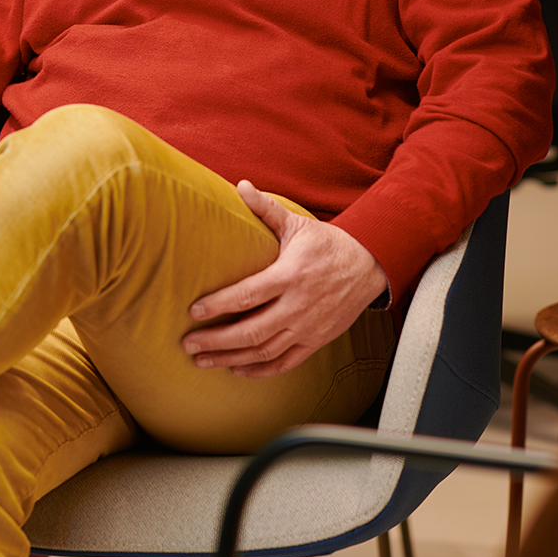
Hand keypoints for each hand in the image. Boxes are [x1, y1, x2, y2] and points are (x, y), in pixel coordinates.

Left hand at [182, 183, 386, 378]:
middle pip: (251, 331)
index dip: (219, 305)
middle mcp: (298, 306)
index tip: (194, 311)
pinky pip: (285, 363)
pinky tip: (236, 368)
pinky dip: (259, 370)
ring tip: (203, 360)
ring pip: (264, 351)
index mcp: (290, 275)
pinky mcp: (316, 340)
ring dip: (230, 358)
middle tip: (188, 344)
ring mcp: (308, 327)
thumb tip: (240, 185)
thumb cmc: (328, 244)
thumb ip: (266, 208)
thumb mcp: (297, 224)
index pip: (248, 295)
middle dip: (216, 341)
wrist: (369, 266)